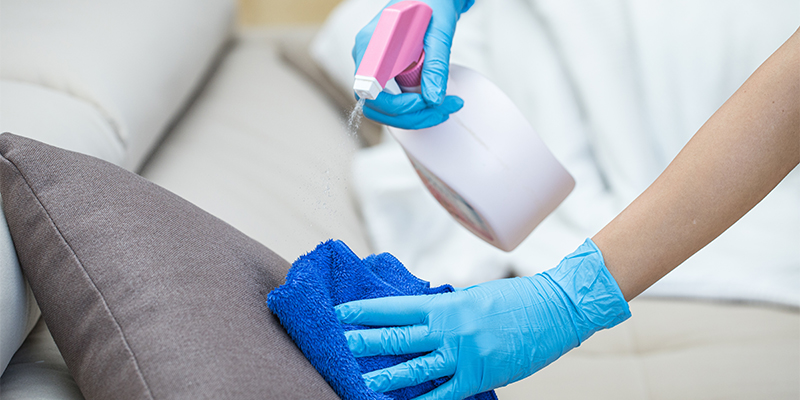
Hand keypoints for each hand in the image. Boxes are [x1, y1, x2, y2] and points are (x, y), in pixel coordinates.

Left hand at [335, 239, 630, 399]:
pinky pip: (443, 395)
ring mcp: (463, 355)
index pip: (396, 308)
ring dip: (385, 377)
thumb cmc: (515, 300)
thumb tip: (416, 318)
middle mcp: (450, 329)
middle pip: (398, 337)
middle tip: (339, 343)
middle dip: (365, 342)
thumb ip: (444, 309)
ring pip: (415, 369)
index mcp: (446, 304)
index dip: (366, 311)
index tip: (342, 312)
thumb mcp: (472, 297)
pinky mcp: (479, 376)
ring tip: (360, 381)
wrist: (556, 310)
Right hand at [353, 0, 473, 128]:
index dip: (396, 105)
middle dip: (411, 116)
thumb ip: (435, 64)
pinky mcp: (384, 73)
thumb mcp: (439, 31)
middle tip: (445, 109)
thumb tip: (434, 98)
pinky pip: (391, 101)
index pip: (370, 91)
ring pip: (384, 109)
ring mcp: (372, 67)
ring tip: (445, 107)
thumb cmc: (432, 2)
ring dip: (414, 116)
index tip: (424, 101)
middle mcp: (365, 58)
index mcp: (371, 44)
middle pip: (376, 106)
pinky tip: (435, 101)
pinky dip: (413, 109)